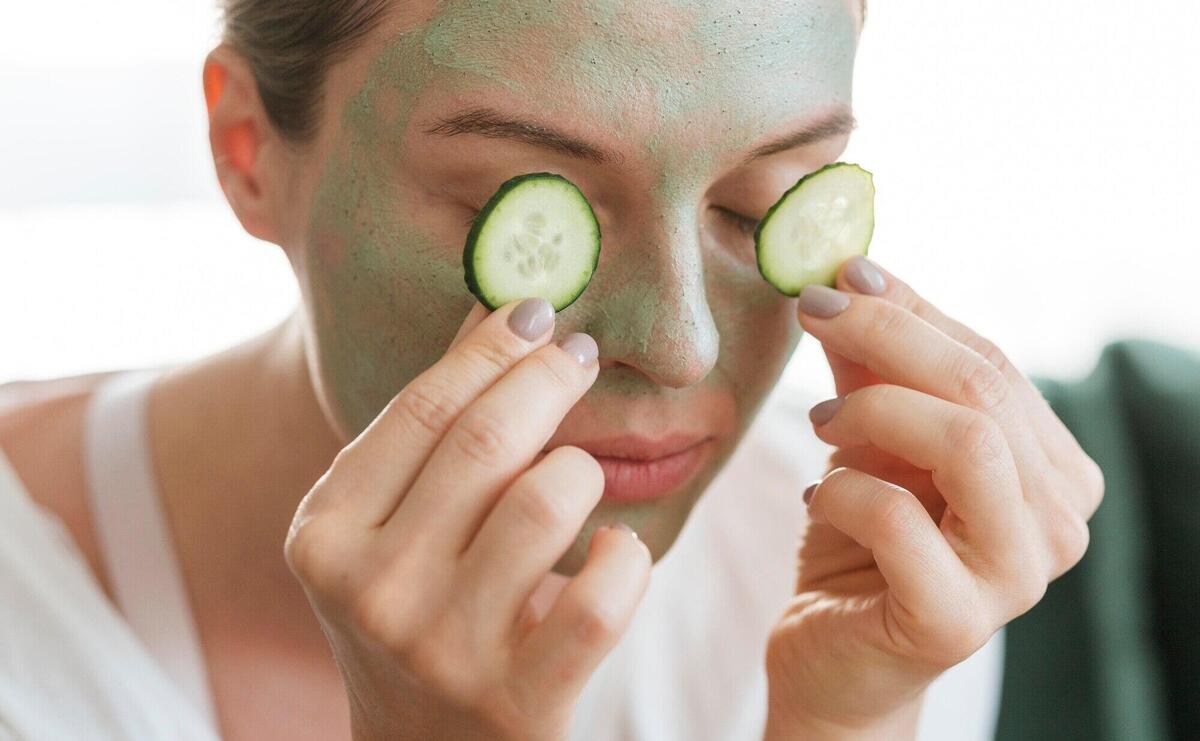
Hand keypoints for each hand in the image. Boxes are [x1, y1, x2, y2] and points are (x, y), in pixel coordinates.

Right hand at [284, 298, 650, 740]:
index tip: (538, 312)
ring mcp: (440, 649)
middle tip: (579, 357)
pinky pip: (602, 597)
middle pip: (486, 442)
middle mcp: (371, 590)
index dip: (491, 349)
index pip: (422, 409)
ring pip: (548, 502)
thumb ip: (428, 427)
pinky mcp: (516, 700)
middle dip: (548, 379)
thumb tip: (498, 311)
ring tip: (580, 478)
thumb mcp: (387, 527)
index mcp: (326, 535)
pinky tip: (614, 550)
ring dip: (582, 473)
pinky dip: (626, 558)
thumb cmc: (414, 614)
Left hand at [763, 257, 1104, 739]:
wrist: (832, 650)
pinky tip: (813, 494)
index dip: (913, 310)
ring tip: (817, 421)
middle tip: (813, 310)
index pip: (991, 364)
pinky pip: (898, 518)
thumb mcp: (867, 436)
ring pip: (967, 443)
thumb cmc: (860, 540)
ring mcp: (1018, 577)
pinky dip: (840, 488)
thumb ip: (871, 363)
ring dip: (873, 410)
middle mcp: (1058, 523)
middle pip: (984, 391)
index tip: (843, 274)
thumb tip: (852, 271)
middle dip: (888, 334)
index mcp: (1052, 471)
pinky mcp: (958, 622)